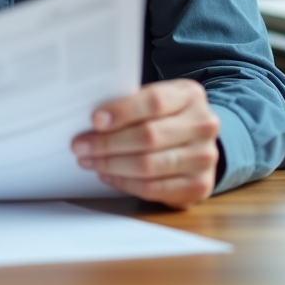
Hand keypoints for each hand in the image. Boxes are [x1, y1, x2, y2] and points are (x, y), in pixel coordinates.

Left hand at [71, 79, 220, 208]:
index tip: (95, 120)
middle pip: (148, 136)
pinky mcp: (199, 186)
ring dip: (111, 165)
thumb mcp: (157, 99)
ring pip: (149, 165)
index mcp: (190, 96)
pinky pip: (154, 188)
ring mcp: (204, 158)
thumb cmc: (167, 116)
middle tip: (80, 146)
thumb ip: (132, 104)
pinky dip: (125, 183)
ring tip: (89, 161)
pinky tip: (108, 175)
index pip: (155, 102)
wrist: (199, 142)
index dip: (122, 112)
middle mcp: (203, 125)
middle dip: (107, 143)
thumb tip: (92, 119)